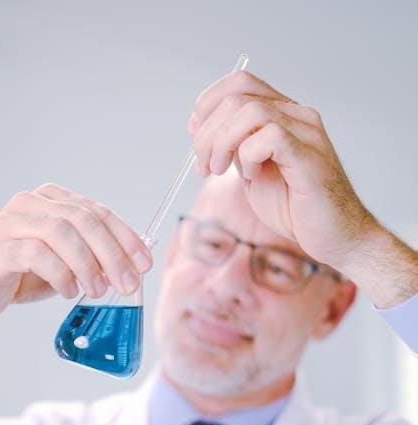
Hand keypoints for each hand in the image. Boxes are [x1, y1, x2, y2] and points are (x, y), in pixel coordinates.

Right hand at [0, 184, 151, 335]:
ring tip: (98, 290)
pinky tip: (70, 292)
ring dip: (88, 265)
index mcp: (53, 200)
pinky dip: (61, 275)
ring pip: (62, 233)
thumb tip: (135, 262)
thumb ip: (94, 256)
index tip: (144, 263)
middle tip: (128, 283)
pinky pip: (37, 255)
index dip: (126, 237)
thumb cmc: (21, 274)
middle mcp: (33, 204)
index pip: (98, 212)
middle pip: (84, 220)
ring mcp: (13, 222)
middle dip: (113, 254)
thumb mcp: (66, 262)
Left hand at [189, 70, 378, 271]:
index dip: (208, 104)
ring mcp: (306, 133)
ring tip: (220, 171)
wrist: (333, 238)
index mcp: (283, 115)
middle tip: (203, 167)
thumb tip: (201, 132)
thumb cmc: (295, 209)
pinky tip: (251, 176)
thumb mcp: (252, 173)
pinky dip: (248, 155)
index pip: (240, 83)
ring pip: (249, 111)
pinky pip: (270, 136)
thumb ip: (234, 148)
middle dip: (206, 133)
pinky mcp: (310, 157)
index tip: (194, 135)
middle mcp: (297, 115)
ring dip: (221, 143)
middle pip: (237, 95)